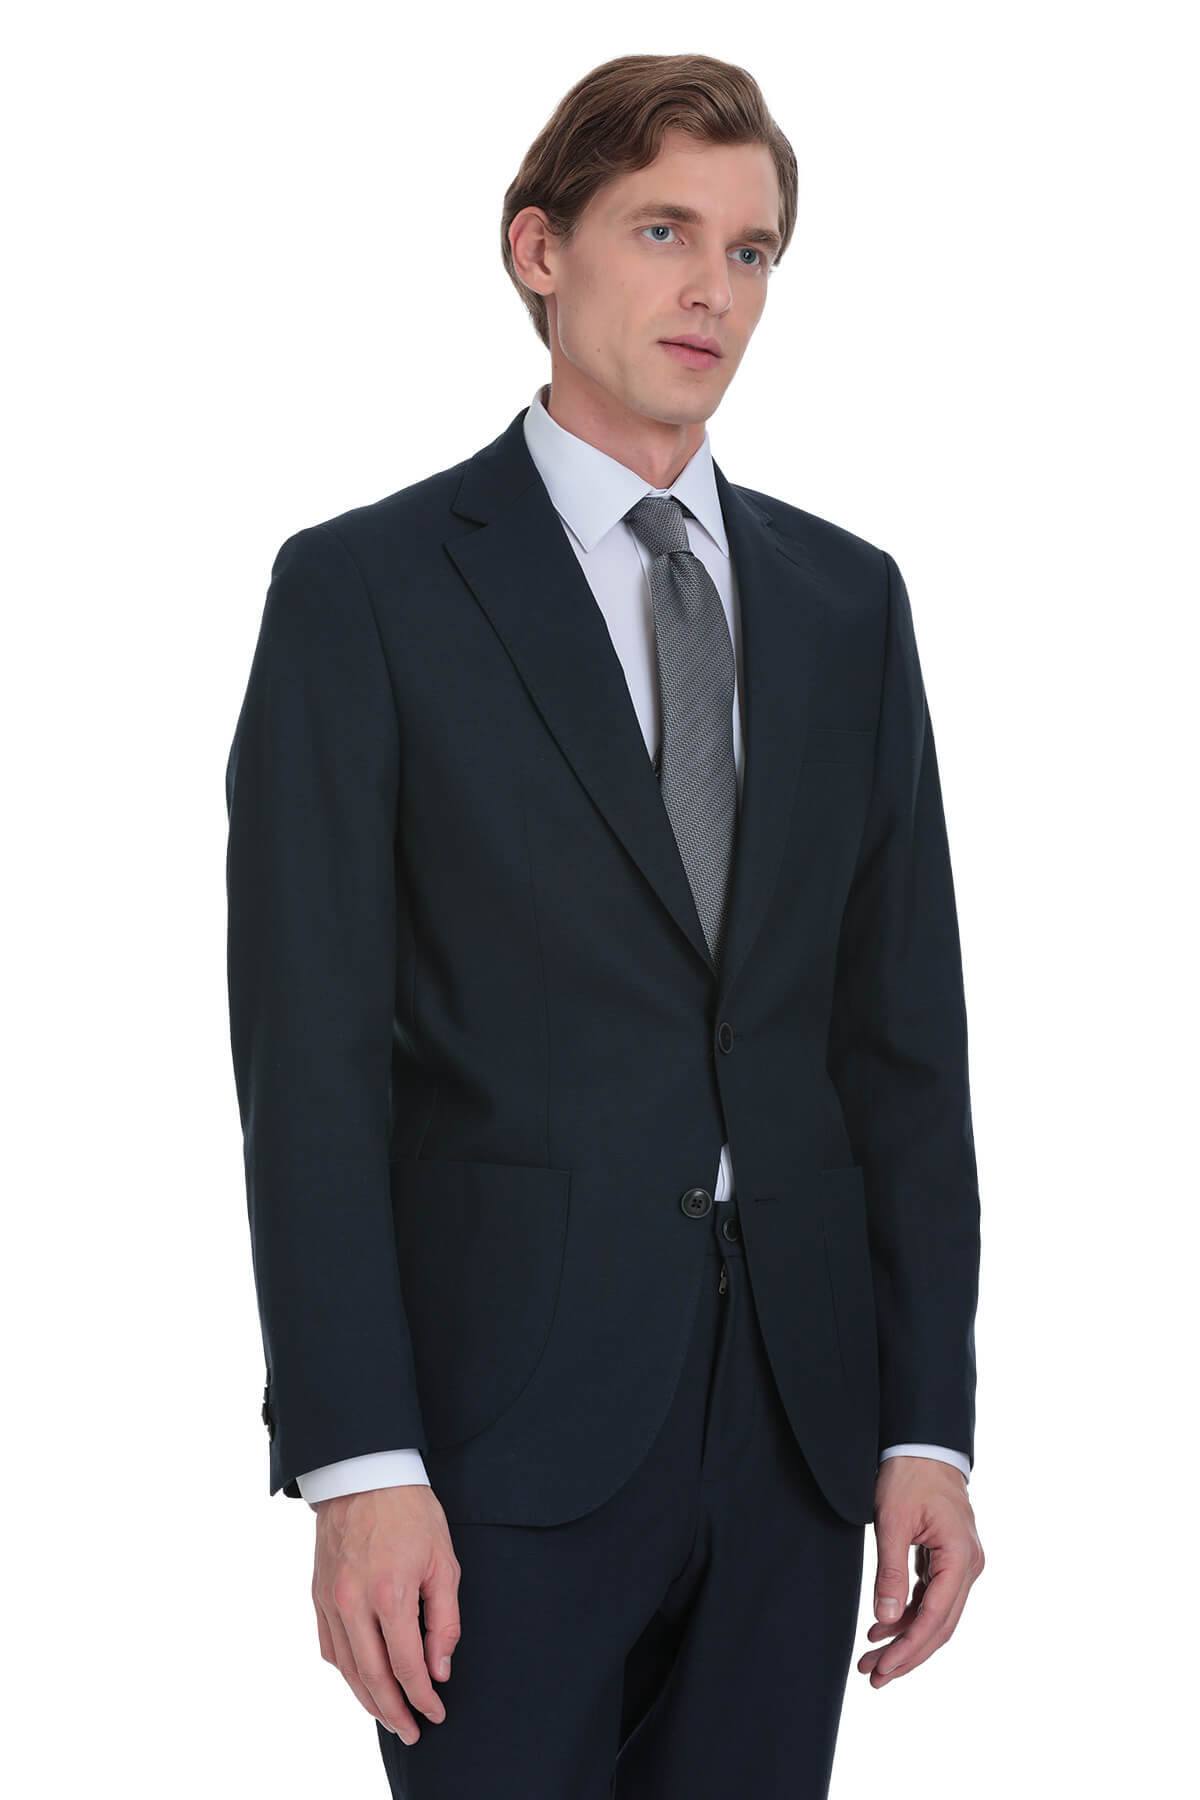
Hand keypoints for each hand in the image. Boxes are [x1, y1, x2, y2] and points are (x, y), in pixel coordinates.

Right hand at [311, 1484, 461, 1743]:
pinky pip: (329, 1646)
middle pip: (372, 1677)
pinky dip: (346, 1671)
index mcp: (389, 1594)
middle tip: (412, 1731)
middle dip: (394, 1711)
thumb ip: (444, 1620)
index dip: (422, 1697)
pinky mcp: (318, 1594)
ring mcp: (330, 1600)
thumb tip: (439, 1669)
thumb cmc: (411, 1512)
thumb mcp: (444, 1560)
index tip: (436, 1713)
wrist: (364, 1473)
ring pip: (347, 1668)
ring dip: (368, 1700)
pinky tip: (361, 1681)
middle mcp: (353, 1603)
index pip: (405, 1666)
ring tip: (389, 1717)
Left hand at [859, 1455, 983, 1685]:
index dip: (908, 1649)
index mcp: (960, 1558)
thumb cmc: (908, 1475)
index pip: (935, 1618)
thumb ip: (890, 1572)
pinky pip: (931, 1598)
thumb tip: (885, 1620)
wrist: (923, 1443)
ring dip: (905, 1638)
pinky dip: (908, 1615)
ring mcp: (961, 1564)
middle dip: (906, 1654)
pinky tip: (882, 1629)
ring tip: (871, 1658)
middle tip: (873, 1676)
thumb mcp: (893, 1522)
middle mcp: (968, 1566)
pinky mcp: (948, 1559)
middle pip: (939, 1625)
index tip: (882, 1669)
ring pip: (936, 1615)